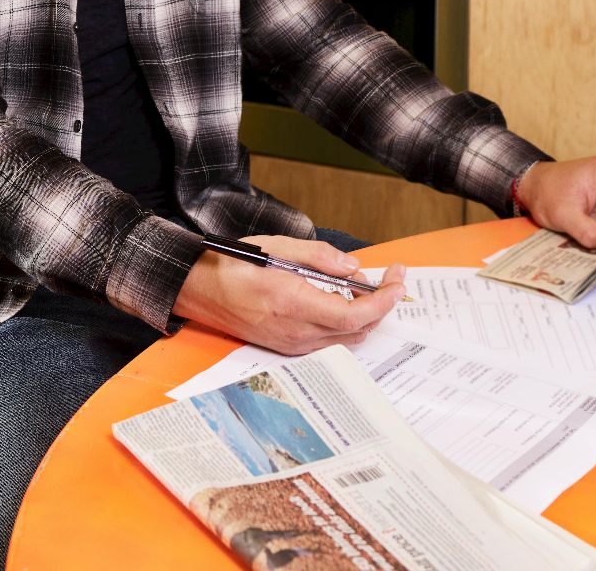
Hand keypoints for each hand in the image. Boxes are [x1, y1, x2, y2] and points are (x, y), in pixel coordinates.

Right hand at [173, 235, 406, 354]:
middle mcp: (296, 331)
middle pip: (357, 329)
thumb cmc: (232, 265)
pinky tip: (336, 299)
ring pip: (345, 338)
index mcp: (294, 304)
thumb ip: (319, 257)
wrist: (198, 289)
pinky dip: (343, 322)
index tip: (397, 279)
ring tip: (356, 284)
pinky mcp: (286, 347)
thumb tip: (352, 267)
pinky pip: (327, 341)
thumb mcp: (277, 248)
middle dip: (380, 304)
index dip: (384, 299)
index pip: (356, 314)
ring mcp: (291, 343)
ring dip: (362, 314)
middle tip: (385, 277)